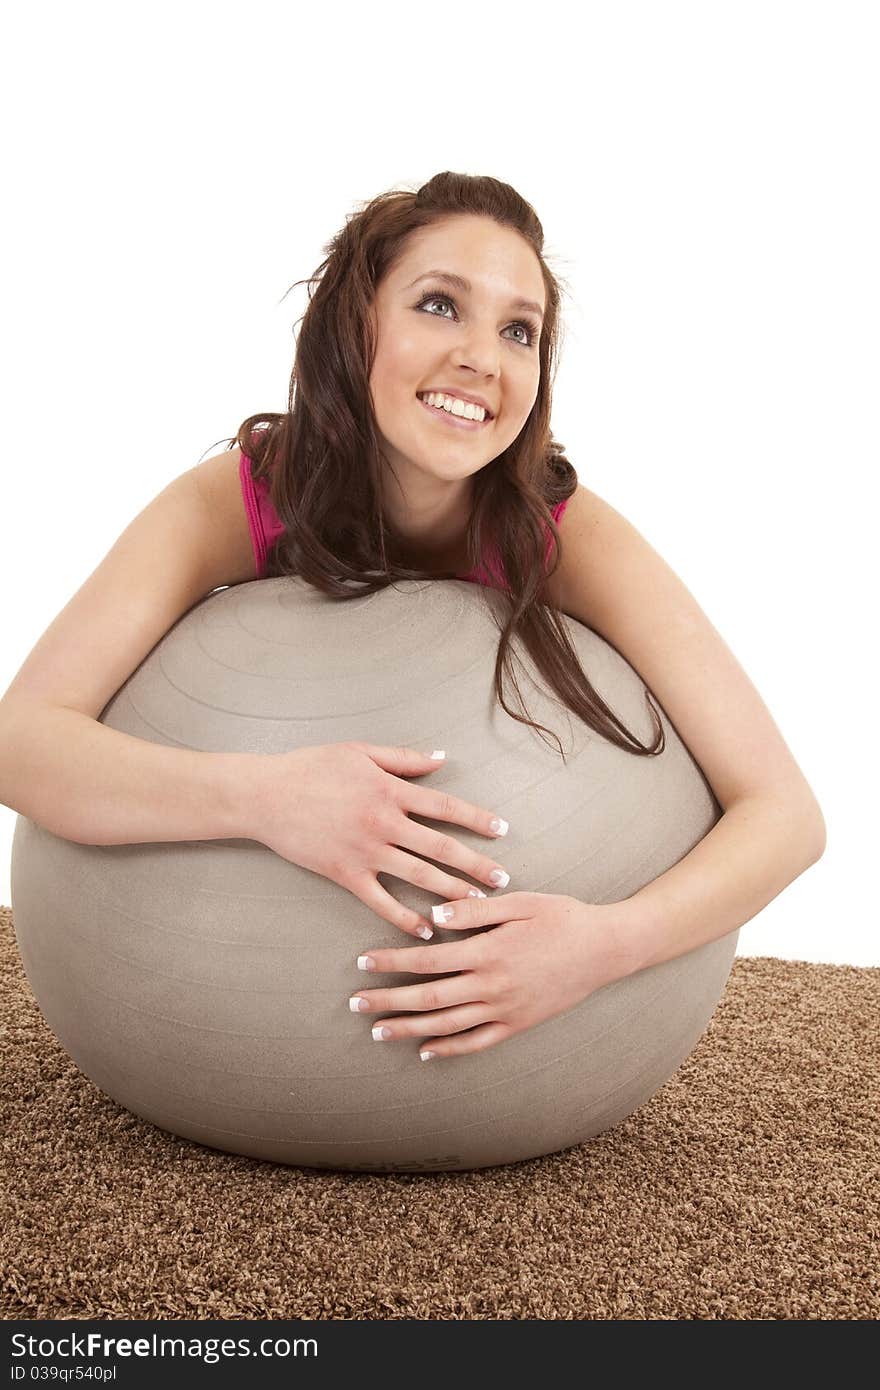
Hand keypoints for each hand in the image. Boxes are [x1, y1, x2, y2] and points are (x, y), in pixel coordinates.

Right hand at [250, 741, 512, 939]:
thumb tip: (441, 760)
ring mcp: (365, 851)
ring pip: (418, 876)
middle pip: (441, 848)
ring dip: (451, 892)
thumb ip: (403, 758)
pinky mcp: (345, 873)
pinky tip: (426, 931)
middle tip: (504, 879)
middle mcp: (384, 823)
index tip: (503, 831)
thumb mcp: (360, 752)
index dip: (477, 820)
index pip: (445, 808)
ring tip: (478, 906)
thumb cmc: (311, 767)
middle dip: (476, 865)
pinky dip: (404, 918)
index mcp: (390, 791)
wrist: (265, 795)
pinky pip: (381, 901)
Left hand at [348, 892, 623, 1058]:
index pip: (427, 960)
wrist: (606, 949)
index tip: (362, 962)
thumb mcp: (520, 903)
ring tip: (378, 1032)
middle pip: (428, 998)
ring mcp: (505, 1009)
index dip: (392, 962)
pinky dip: (449, 1049)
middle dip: (388, 1001)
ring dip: (409, 1029)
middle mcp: (492, 986)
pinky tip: (425, 1051)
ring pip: (447, 1025)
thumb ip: (475, 912)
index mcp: (488, 951)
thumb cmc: (562, 917)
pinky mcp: (518, 1024)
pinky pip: (478, 1042)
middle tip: (355, 1004)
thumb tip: (433, 918)